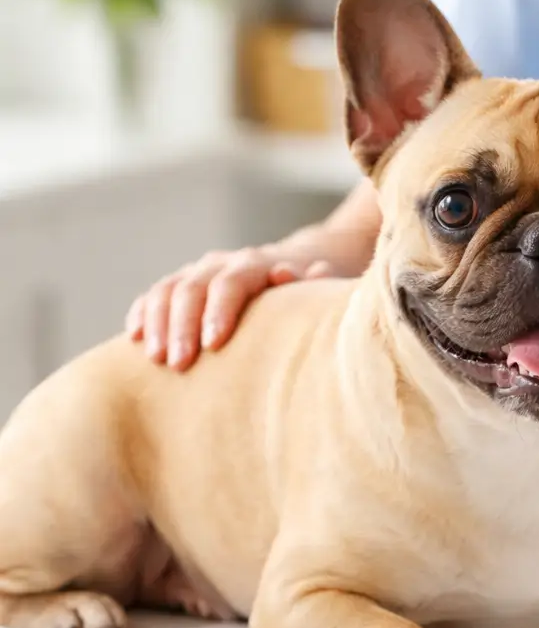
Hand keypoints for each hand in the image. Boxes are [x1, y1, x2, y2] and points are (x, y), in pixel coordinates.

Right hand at [126, 248, 333, 370]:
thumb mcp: (316, 289)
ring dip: (157, 323)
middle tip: (180, 364)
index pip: (231, 282)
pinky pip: (152, 295)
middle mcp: (221, 263)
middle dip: (183, 326)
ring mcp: (196, 272)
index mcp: (255, 264)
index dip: (220, 311)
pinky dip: (142, 314)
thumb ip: (311, 282)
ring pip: (167, 290)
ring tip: (156, 359)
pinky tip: (133, 338)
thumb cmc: (306, 294)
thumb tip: (298, 272)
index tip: (213, 344)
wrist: (291, 267)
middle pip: (193, 287)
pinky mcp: (179, 285)